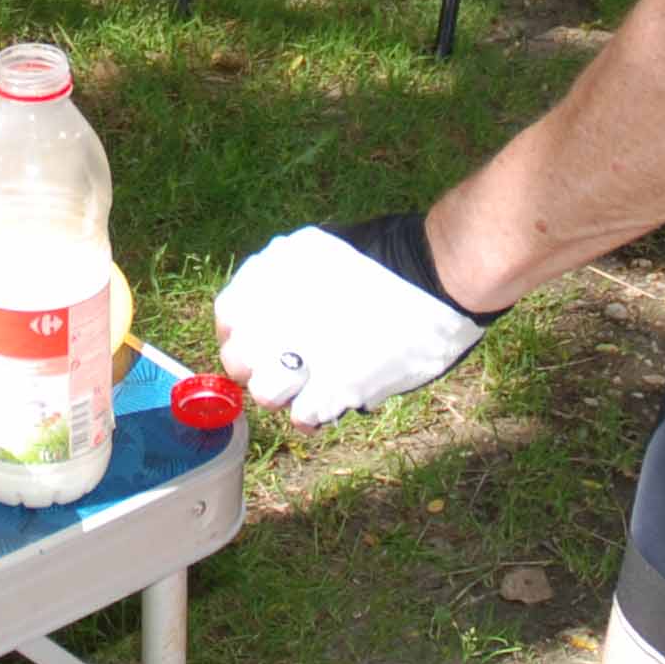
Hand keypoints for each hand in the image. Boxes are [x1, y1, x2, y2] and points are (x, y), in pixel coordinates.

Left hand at [212, 214, 494, 428]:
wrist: (436, 276)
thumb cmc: (385, 256)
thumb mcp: (318, 246)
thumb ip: (282, 274)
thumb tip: (263, 307)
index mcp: (270, 278)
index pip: (228, 316)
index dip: (240, 332)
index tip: (260, 338)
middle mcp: (277, 317)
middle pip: (238, 361)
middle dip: (257, 366)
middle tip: (286, 364)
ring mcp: (304, 355)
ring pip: (264, 394)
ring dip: (283, 393)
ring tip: (310, 383)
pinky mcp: (335, 388)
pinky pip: (303, 416)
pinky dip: (314, 412)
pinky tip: (331, 397)